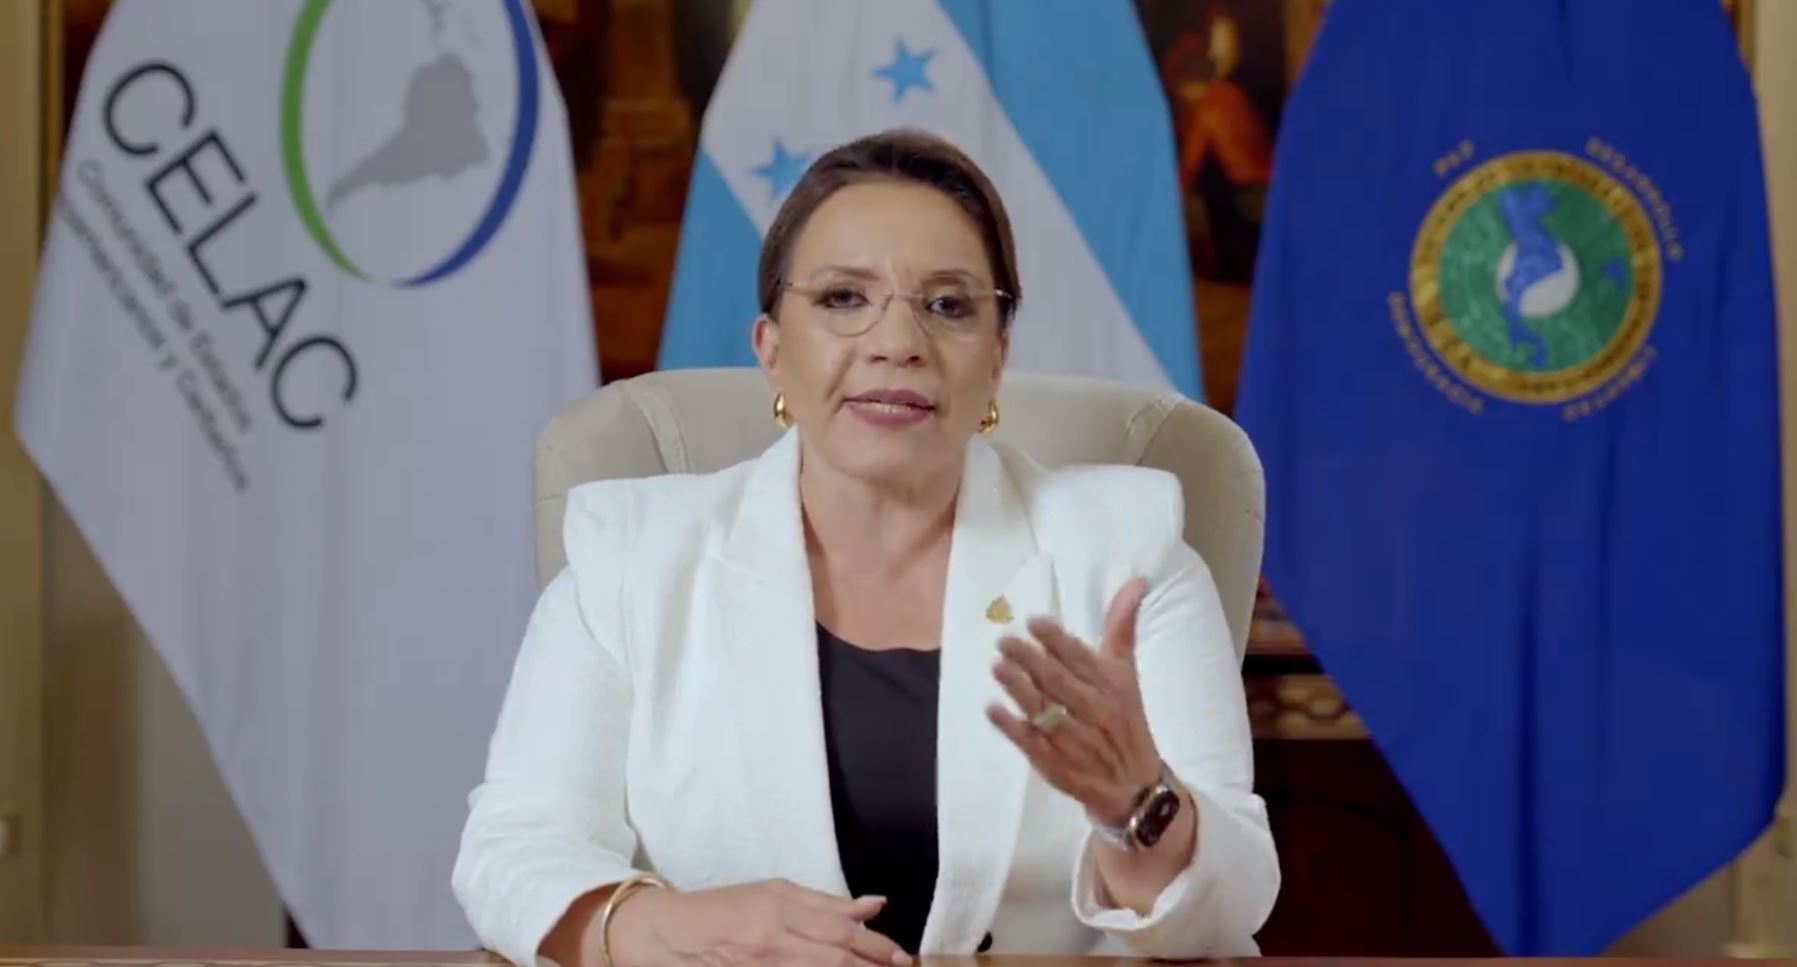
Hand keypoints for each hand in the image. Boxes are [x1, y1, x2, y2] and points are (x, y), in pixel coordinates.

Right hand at [604, 878, 911, 966]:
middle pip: (835, 959)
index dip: (876, 946)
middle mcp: (770, 941)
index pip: (840, 929)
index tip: (901, 956)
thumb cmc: (722, 908)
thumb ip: (824, 902)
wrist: (666, 935)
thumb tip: (873, 904)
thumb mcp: (772, 892)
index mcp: (777, 909)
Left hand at [986, 578, 1162, 825]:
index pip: (1082, 658)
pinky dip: (1012, 727)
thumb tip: (1135, 582)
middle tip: (1004, 640)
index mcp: (1113, 687)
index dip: (1057, 640)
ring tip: (997, 667)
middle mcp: (1095, 711)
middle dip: (1031, 660)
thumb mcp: (1127, 674)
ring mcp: (1074, 740)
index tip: (1034, 623)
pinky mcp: (1056, 764)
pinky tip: (992, 710)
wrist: (1134, 786)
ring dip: (1020, 689)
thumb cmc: (1125, 720)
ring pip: (1045, 710)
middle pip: (1059, 682)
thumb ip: (1123, 629)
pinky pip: (1032, 743)